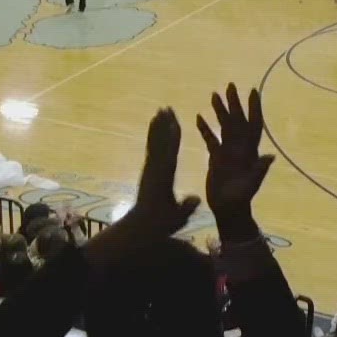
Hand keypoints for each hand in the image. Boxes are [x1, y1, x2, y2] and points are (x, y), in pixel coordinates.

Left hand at [88, 109, 201, 264]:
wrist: (140, 228)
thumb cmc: (161, 224)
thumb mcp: (176, 218)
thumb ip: (186, 207)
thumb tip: (197, 198)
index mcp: (164, 179)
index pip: (169, 155)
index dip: (172, 139)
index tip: (175, 122)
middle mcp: (154, 170)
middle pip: (160, 143)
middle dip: (164, 126)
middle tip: (167, 108)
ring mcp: (149, 169)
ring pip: (154, 144)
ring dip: (157, 127)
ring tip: (160, 110)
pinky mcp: (147, 171)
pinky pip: (151, 149)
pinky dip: (153, 137)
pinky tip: (155, 128)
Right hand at [196, 83, 273, 241]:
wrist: (228, 209)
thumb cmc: (241, 198)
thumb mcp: (251, 184)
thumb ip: (259, 170)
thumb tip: (270, 156)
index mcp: (249, 150)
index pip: (253, 124)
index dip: (254, 108)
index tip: (253, 91)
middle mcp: (239, 147)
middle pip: (237, 120)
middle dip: (235, 103)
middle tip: (230, 85)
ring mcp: (227, 151)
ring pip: (224, 126)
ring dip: (220, 111)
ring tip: (214, 94)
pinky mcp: (215, 157)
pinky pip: (210, 138)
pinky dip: (205, 128)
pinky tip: (199, 116)